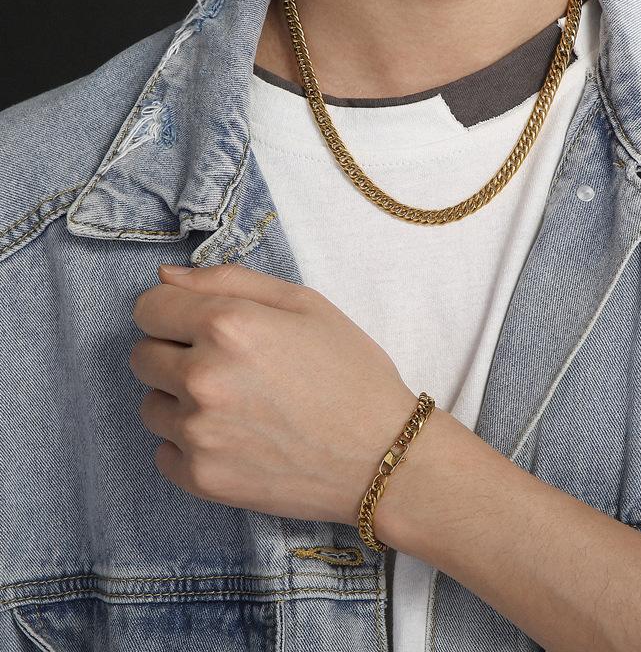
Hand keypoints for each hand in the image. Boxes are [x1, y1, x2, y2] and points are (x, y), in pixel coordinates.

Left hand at [129, 262, 420, 525]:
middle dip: (175, 353)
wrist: (383, 456)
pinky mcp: (202, 478)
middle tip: (229, 366)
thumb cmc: (351, 372)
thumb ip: (231, 279)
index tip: (199, 323)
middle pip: (142, 356)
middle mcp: (202, 378)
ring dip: (180, 401)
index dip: (173, 310)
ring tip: (237, 406)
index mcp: (228, 325)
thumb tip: (166, 277)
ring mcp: (198, 433)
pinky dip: (190, 445)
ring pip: (150, 406)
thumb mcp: (305, 304)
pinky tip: (237, 439)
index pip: (148, 307)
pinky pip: (164, 452)